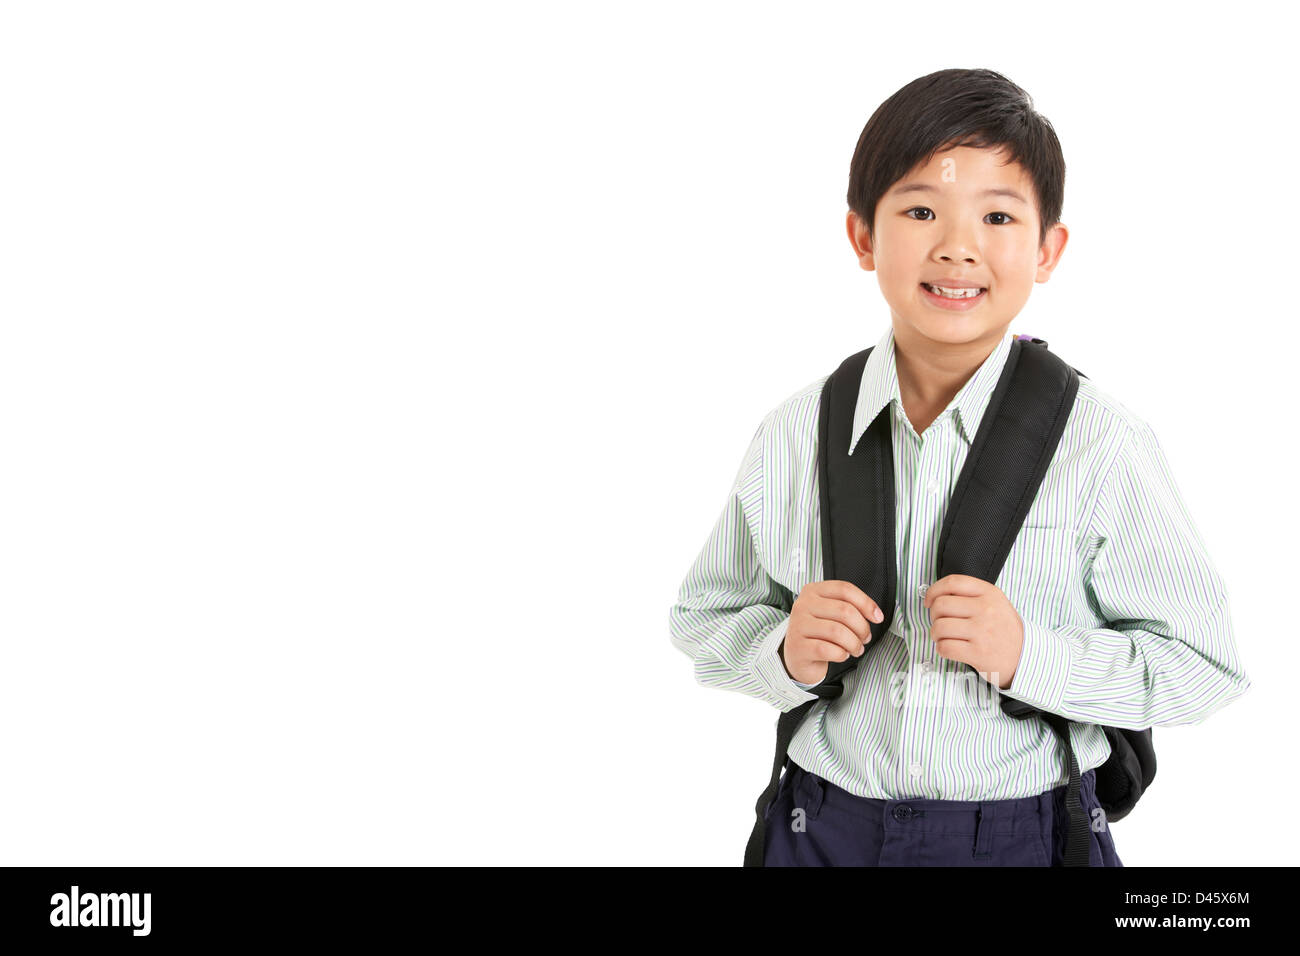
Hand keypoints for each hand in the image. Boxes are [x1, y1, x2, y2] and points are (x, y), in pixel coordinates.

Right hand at [780, 580, 884, 684]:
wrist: (798, 656)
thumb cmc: (819, 632)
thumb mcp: (831, 613)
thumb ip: (850, 607)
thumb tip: (876, 614)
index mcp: (813, 591)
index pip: (845, 589)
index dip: (866, 603)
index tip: (877, 617)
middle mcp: (803, 605)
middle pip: (844, 610)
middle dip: (862, 627)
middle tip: (865, 638)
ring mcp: (798, 626)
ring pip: (837, 632)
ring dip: (854, 644)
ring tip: (856, 649)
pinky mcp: (798, 647)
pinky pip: (827, 650)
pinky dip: (841, 654)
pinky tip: (842, 655)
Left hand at [923, 574, 1023, 689]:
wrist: (1025, 656)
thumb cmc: (1004, 630)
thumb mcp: (995, 603)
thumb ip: (970, 595)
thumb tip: (936, 595)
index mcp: (989, 593)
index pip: (953, 582)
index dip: (934, 590)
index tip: (929, 601)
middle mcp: (986, 610)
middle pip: (941, 605)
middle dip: (934, 615)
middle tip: (940, 622)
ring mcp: (982, 632)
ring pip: (939, 627)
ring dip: (936, 634)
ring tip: (944, 637)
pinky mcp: (978, 653)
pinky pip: (945, 647)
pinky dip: (941, 649)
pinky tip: (949, 648)